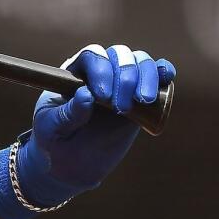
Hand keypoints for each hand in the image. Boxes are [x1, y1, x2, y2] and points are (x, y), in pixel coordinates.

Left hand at [16, 44, 175, 206]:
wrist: (73, 163)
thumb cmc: (55, 140)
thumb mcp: (52, 128)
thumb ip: (67, 113)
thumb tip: (85, 94)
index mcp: (73, 74)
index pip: (91, 57)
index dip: (101, 70)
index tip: (102, 97)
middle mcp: (99, 73)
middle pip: (118, 55)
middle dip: (125, 77)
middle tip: (120, 107)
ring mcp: (121, 84)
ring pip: (139, 61)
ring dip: (146, 76)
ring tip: (143, 100)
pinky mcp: (140, 98)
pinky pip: (156, 75)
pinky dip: (163, 71)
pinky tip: (166, 77)